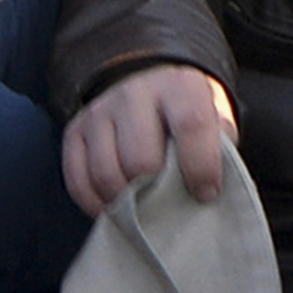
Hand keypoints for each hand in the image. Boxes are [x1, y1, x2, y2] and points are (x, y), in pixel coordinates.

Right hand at [61, 64, 235, 216]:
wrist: (149, 84)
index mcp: (180, 87)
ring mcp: (100, 111)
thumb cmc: (190, 113)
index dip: (200, 167)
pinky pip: (78, 181)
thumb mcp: (216, 119)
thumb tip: (207, 193)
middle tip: (169, 203)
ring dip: (125, 203)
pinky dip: (97, 204)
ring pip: (106, 174)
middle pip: (140, 159)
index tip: (205, 194)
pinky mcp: (74, 130)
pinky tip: (116, 207)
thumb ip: (218, 149)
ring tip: (143, 208)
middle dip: (157, 191)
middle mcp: (135, 94)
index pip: (190, 125)